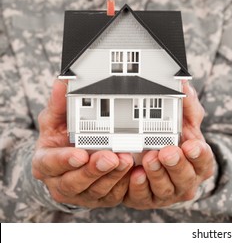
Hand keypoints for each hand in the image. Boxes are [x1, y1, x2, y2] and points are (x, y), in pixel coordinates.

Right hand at [32, 80, 133, 207]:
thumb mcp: (57, 119)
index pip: (51, 164)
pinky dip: (125, 185)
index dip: (65, 160)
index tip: (80, 154)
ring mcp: (82, 193)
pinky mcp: (102, 198)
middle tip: (111, 157)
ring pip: (97, 190)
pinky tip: (136, 172)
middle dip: (94, 170)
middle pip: (75, 181)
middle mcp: (61, 182)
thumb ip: (60, 104)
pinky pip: (114, 195)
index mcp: (46, 163)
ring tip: (127, 160)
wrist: (74, 159)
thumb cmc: (63, 137)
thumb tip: (63, 82)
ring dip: (113, 176)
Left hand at [123, 81, 213, 208]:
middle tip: (167, 151)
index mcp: (200, 162)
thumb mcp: (184, 121)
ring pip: (165, 189)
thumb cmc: (174, 140)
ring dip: (157, 175)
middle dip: (176, 165)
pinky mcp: (147, 200)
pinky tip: (135, 175)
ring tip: (149, 159)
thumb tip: (183, 83)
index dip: (199, 154)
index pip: (204, 160)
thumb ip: (187, 104)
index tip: (191, 145)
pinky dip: (139, 187)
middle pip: (186, 177)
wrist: (151, 158)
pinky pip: (144, 197)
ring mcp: (168, 193)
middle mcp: (187, 181)